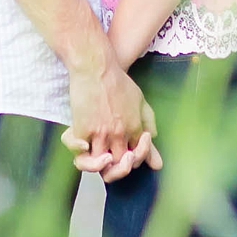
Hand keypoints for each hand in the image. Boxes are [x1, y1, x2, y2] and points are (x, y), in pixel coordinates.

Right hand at [63, 50, 157, 174]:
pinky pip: (79, 153)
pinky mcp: (82, 130)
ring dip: (98, 164)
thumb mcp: (140, 102)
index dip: (135, 160)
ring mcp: (100, 134)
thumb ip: (149, 128)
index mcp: (135, 129)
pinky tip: (83, 145)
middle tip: (112, 159)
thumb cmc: (118, 82)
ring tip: (98, 155)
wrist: (97, 67)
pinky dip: (80, 153)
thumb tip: (157, 160)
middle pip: (121, 167)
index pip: (139, 158)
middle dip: (119, 169)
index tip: (129, 151)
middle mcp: (119, 134)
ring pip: (99, 166)